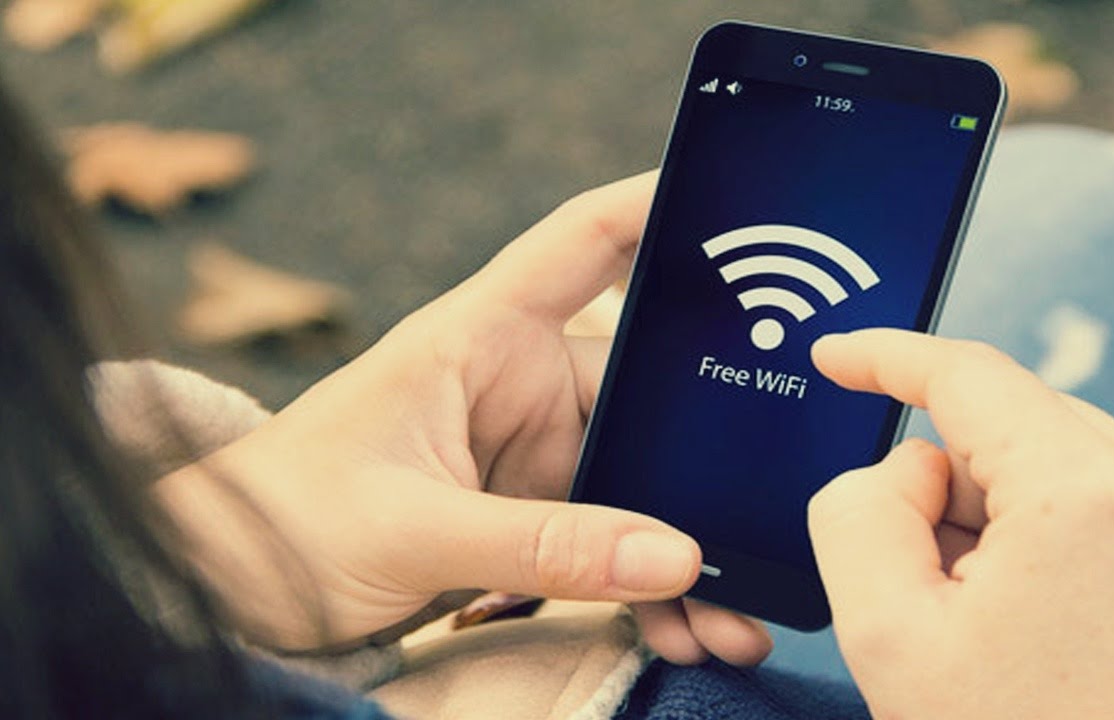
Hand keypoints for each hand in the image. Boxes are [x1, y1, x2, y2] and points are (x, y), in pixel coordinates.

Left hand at [157, 172, 770, 664]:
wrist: (231, 590)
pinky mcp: (530, 519)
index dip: (657, 207)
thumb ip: (541, 543)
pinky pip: (611, 544)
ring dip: (688, 544)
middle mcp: (517, 386)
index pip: (583, 244)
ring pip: (640, 483)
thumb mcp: (411, 527)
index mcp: (480, 338)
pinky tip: (686, 628)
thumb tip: (673, 556)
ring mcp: (530, 457)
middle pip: (644, 387)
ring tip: (738, 612)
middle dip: (708, 451)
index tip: (740, 202)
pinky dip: (648, 586)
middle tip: (780, 501)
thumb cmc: (285, 519)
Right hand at [807, 329, 1113, 717]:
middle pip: (1018, 427)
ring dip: (1013, 519)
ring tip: (1006, 630)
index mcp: (1089, 491)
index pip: (967, 374)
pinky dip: (1072, 540)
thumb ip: (859, 511)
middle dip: (954, 484)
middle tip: (931, 588)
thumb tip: (909, 469)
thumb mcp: (890, 638)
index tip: (839, 358)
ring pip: (1072, 465)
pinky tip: (1059, 629)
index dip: (885, 356)